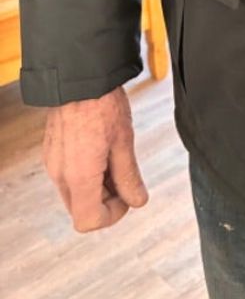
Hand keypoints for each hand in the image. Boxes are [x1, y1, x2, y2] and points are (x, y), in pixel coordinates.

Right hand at [42, 85, 148, 231]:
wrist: (80, 77)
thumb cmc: (102, 104)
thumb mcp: (123, 143)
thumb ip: (129, 177)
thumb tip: (137, 201)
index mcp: (78, 176)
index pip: (88, 221)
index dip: (112, 215)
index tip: (127, 198)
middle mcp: (60, 174)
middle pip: (81, 208)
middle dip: (106, 200)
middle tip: (125, 178)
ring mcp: (53, 162)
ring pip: (75, 192)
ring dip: (97, 186)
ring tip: (115, 159)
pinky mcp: (52, 151)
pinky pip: (68, 175)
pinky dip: (86, 173)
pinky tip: (102, 152)